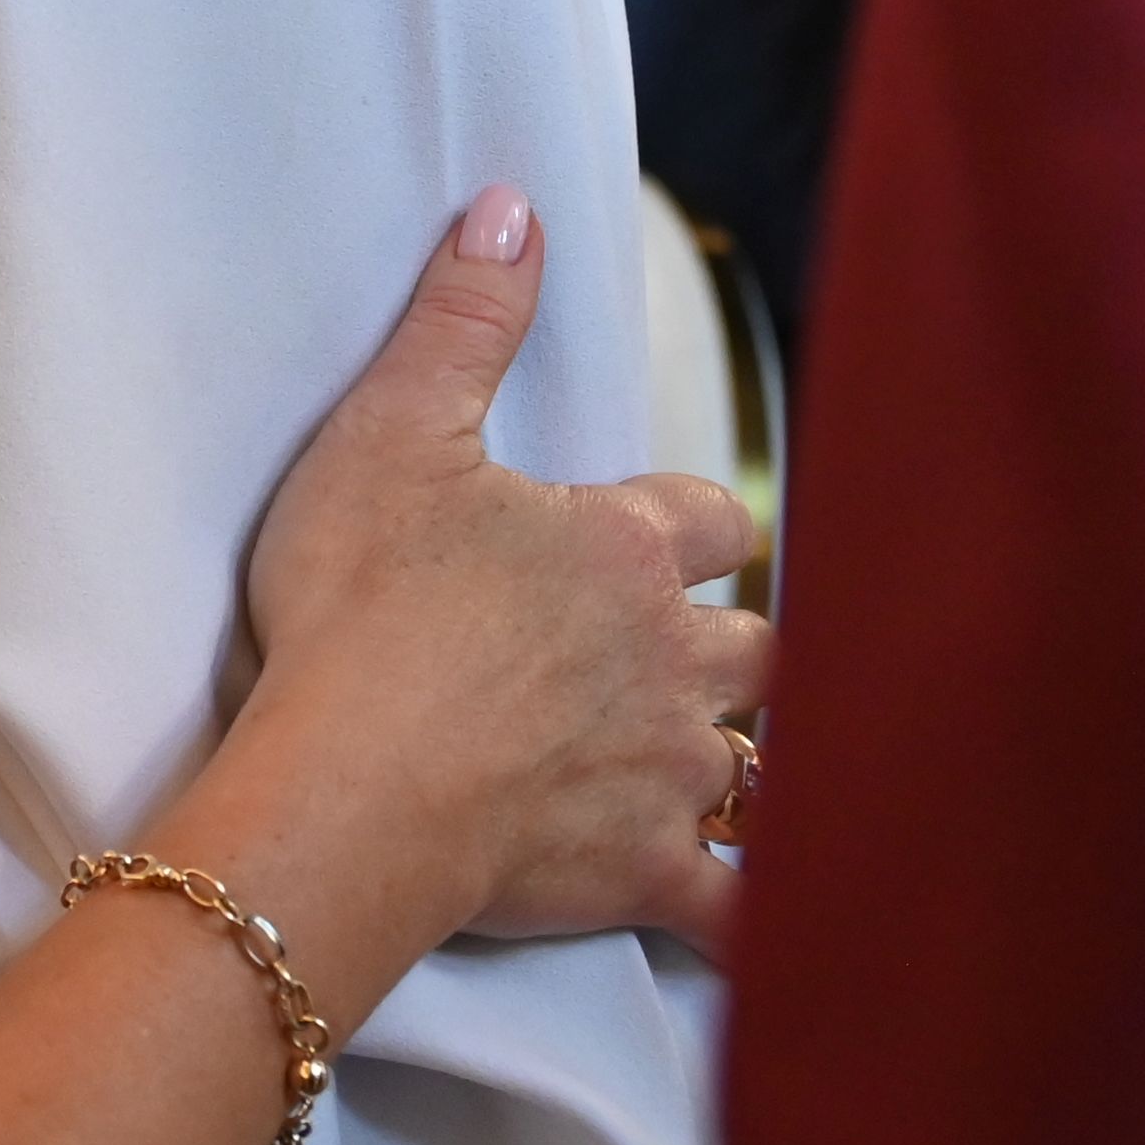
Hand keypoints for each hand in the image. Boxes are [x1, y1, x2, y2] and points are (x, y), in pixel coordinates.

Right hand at [228, 186, 768, 960]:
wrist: (350, 779)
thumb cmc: (358, 606)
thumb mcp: (390, 432)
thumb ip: (464, 320)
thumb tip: (513, 207)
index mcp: (624, 550)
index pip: (709, 521)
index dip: (686, 527)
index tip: (656, 540)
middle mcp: (675, 659)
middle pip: (759, 648)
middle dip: (737, 652)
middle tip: (691, 663)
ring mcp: (667, 771)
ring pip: (761, 770)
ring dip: (753, 770)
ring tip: (731, 777)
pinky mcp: (644, 872)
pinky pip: (737, 909)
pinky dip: (763, 922)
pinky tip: (794, 938)